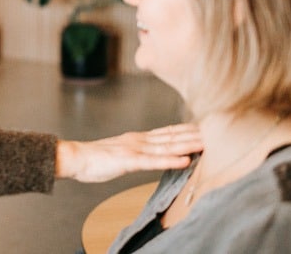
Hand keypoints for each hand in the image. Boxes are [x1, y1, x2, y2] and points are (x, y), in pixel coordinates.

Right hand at [55, 123, 201, 182]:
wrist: (75, 157)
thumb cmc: (94, 158)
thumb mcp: (120, 153)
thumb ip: (136, 152)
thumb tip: (149, 155)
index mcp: (137, 139)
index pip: (167, 132)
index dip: (186, 130)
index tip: (204, 128)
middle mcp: (139, 140)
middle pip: (172, 137)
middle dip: (194, 135)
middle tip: (215, 131)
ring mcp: (135, 150)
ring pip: (167, 147)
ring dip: (188, 145)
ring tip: (207, 144)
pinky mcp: (129, 161)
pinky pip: (154, 162)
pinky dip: (171, 161)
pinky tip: (185, 161)